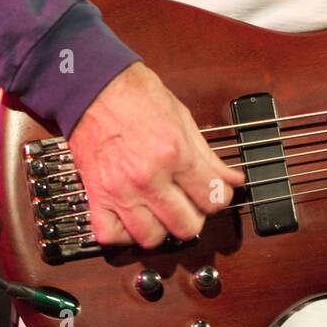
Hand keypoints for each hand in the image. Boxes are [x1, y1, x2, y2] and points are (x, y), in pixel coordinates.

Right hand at [67, 61, 245, 246]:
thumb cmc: (138, 97)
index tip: (216, 193)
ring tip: (163, 212)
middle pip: (186, 226)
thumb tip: (232, 179)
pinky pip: (110, 236)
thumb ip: (208, 156)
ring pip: (151, 238)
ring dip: (162, 229)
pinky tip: (133, 219)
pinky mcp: (96, 196)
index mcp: (174, 153)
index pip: (212, 198)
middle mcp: (148, 178)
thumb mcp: (183, 119)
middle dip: (195, 217)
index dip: (221, 197)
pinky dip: (124, 234)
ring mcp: (120, 191)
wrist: (94, 88)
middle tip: (192, 204)